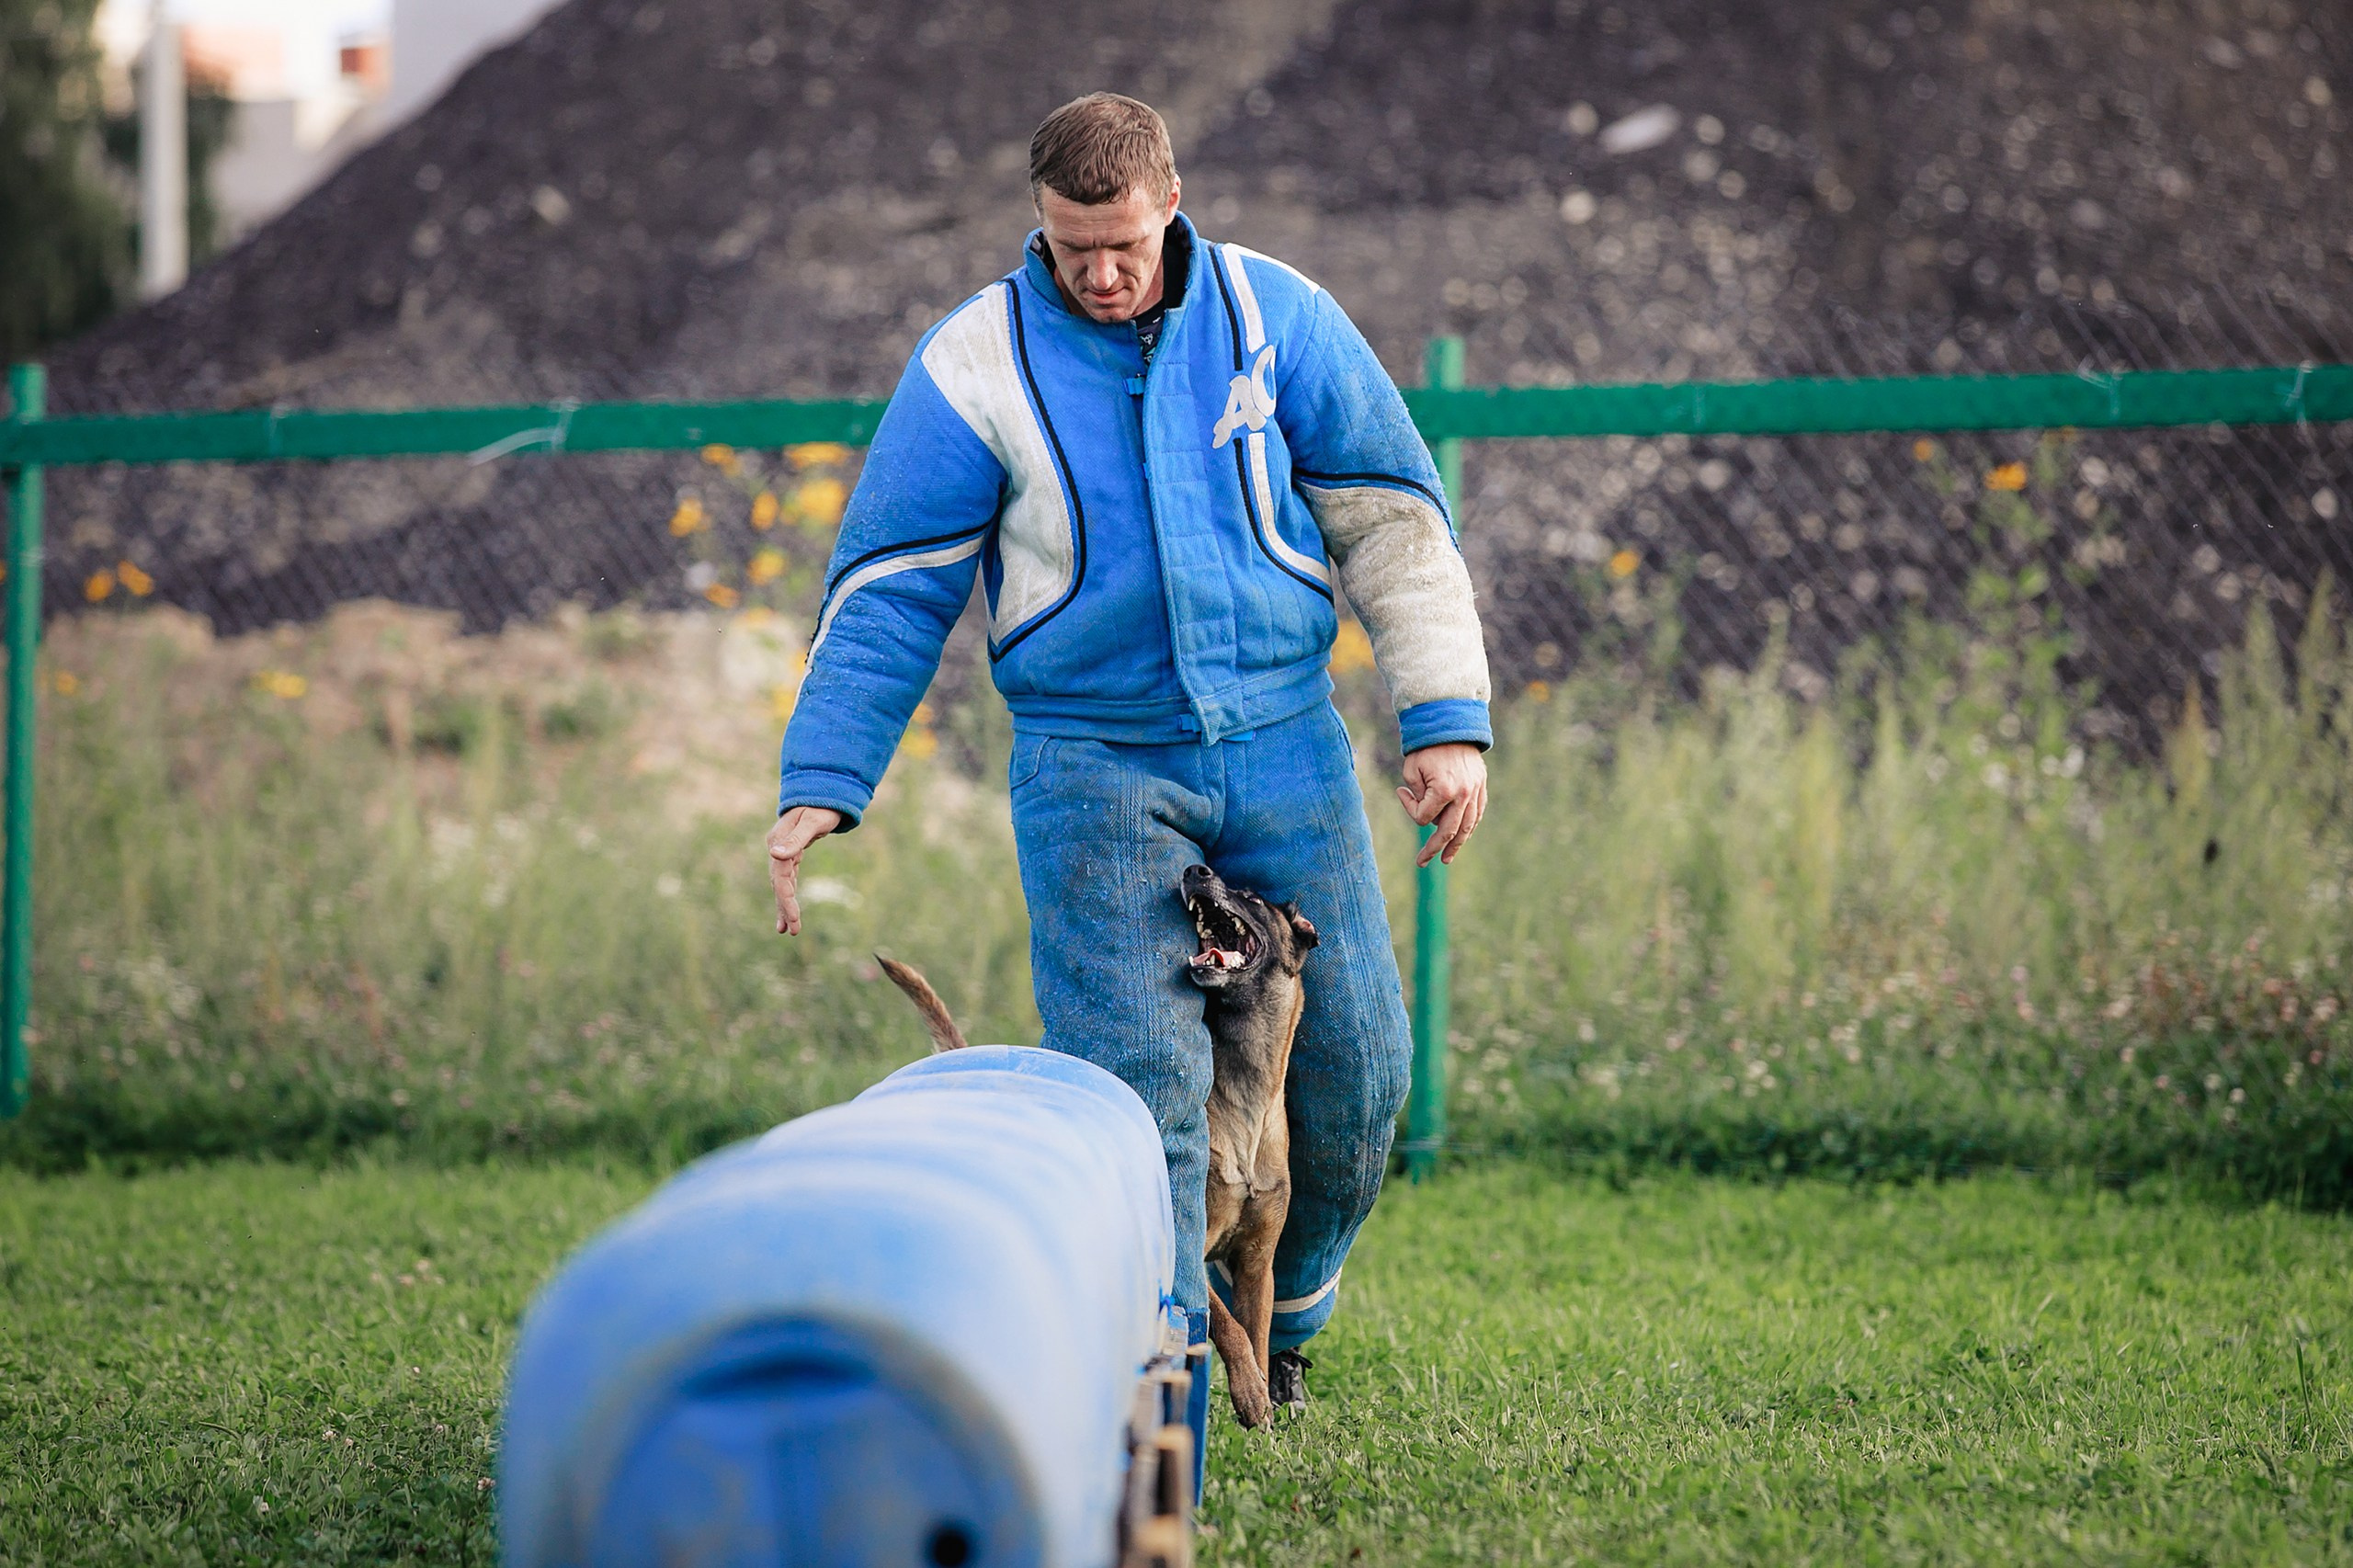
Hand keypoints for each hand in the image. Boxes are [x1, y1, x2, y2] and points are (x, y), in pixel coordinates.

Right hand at [767, 806, 843, 934]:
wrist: (825, 792)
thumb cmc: (822, 806)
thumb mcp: (812, 822)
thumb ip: (795, 839)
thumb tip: (775, 855)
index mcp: (778, 842)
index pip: (780, 877)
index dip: (785, 899)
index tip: (794, 919)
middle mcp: (777, 847)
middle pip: (778, 883)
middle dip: (785, 908)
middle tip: (791, 932)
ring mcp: (782, 851)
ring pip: (782, 883)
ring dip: (784, 906)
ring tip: (788, 930)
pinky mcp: (791, 853)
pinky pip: (788, 878)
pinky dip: (788, 894)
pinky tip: (790, 911)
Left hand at [1396, 743, 1487, 866]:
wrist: (1452, 725)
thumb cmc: (1426, 748)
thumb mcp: (1412, 770)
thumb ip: (1416, 798)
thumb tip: (1426, 816)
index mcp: (1443, 791)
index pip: (1424, 817)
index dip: (1409, 807)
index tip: (1401, 790)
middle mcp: (1463, 795)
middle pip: (1447, 832)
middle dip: (1433, 849)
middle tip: (1423, 862)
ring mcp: (1475, 792)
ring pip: (1466, 827)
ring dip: (1456, 845)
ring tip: (1446, 859)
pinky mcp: (1481, 787)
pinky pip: (1477, 814)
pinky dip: (1469, 827)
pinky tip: (1462, 837)